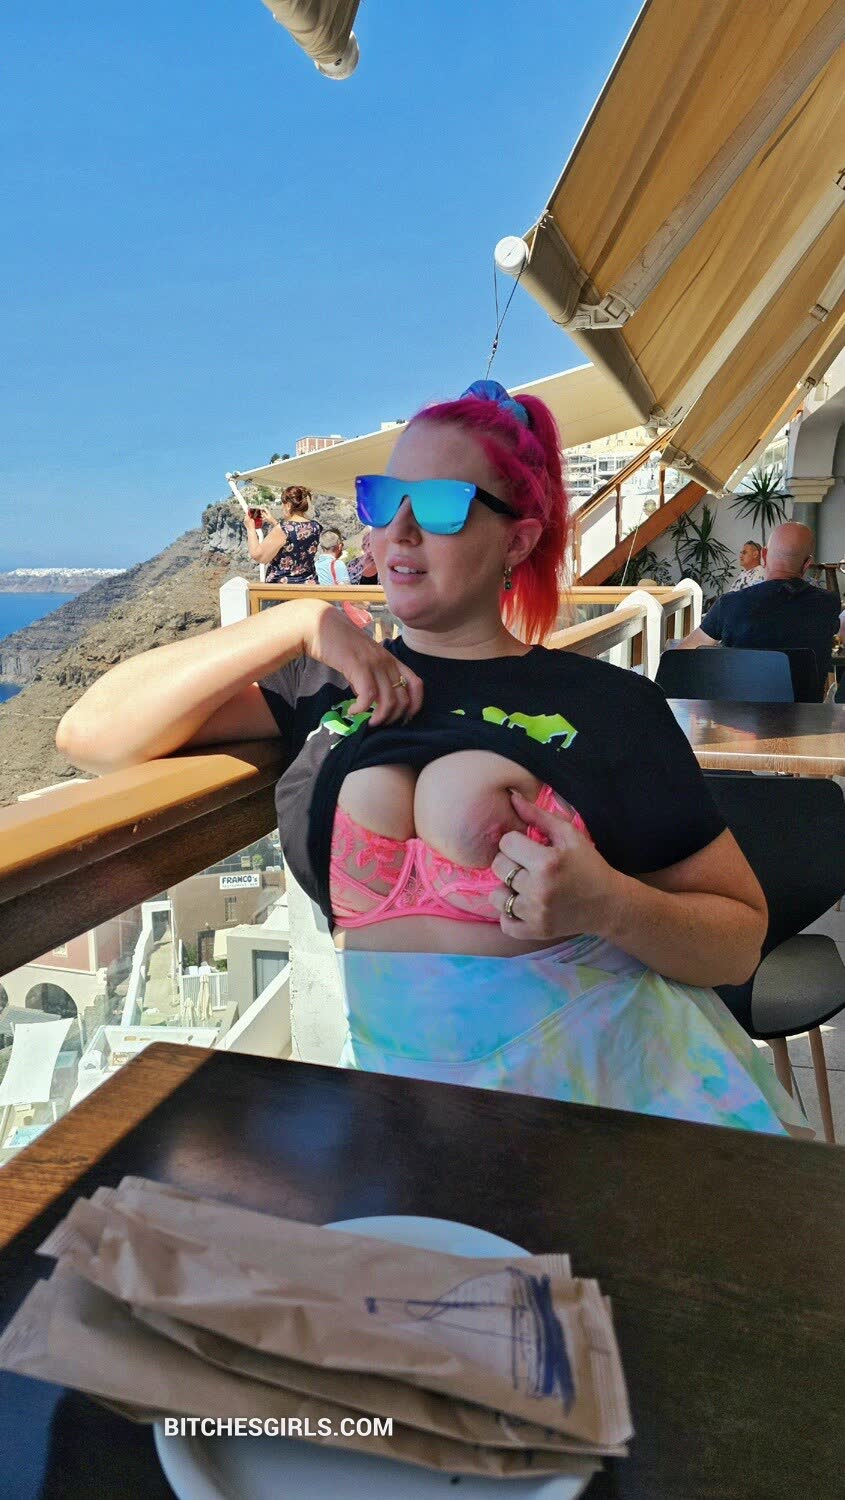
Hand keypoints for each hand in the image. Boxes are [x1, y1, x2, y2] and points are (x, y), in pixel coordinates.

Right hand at [300, 602, 422, 726]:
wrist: (319, 626)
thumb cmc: (338, 643)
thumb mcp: (362, 660)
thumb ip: (370, 677)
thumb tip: (371, 700)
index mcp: (391, 659)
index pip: (416, 684)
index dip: (415, 705)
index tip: (403, 717)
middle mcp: (387, 661)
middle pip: (403, 699)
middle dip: (393, 718)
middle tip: (378, 723)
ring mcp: (374, 663)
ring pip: (389, 700)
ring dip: (380, 718)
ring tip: (367, 722)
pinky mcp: (358, 666)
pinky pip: (368, 696)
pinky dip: (362, 709)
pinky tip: (352, 711)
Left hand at [489, 789, 624, 939]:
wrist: (609, 904)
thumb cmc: (589, 865)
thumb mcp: (570, 835)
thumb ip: (538, 815)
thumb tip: (512, 797)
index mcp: (547, 862)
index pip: (506, 843)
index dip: (516, 841)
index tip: (530, 847)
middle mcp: (538, 889)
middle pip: (499, 867)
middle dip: (510, 862)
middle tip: (527, 865)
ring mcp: (536, 913)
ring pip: (497, 896)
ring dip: (507, 889)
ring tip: (525, 886)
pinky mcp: (536, 931)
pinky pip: (504, 923)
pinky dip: (510, 914)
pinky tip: (524, 905)